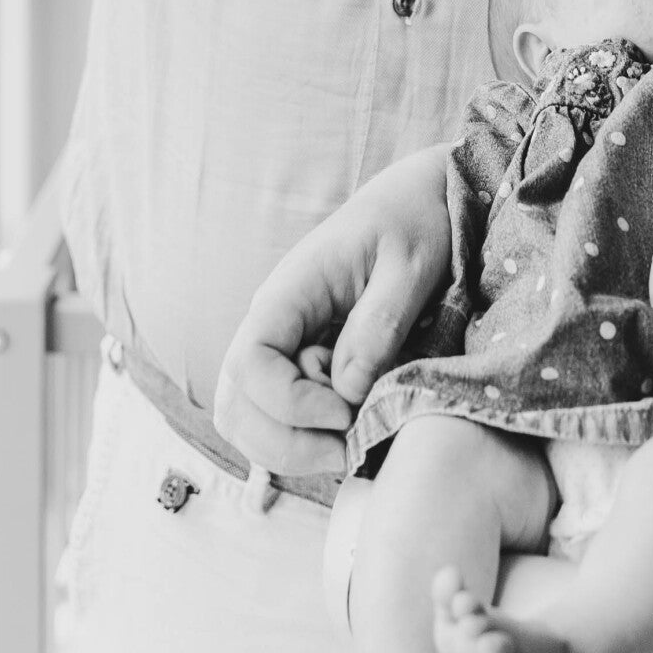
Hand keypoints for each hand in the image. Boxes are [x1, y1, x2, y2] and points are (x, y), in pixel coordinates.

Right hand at [213, 143, 451, 481]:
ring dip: (291, 449)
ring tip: (350, 444)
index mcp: (290, 292)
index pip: (248, 363)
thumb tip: (346, 392)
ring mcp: (281, 346)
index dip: (288, 403)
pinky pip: (275, 417)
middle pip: (236, 405)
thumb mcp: (408, 268)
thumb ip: (377, 327)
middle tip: (350, 449)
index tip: (345, 411)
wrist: (416, 203)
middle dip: (287, 444)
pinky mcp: (299, 363)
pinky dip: (302, 441)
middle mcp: (272, 323)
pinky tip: (349, 432)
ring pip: (248, 420)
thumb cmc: (414, 224)